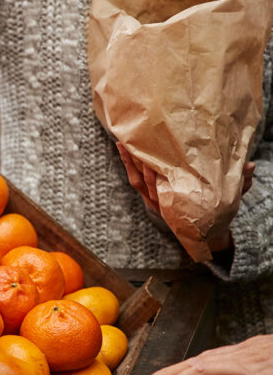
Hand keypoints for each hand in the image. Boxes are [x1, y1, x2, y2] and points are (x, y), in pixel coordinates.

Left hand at [116, 142, 255, 211]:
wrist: (204, 232)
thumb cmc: (215, 211)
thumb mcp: (229, 198)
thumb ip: (240, 183)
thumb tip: (251, 165)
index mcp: (179, 205)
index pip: (162, 187)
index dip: (155, 172)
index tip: (153, 156)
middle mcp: (163, 203)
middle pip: (146, 181)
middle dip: (138, 163)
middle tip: (134, 142)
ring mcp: (153, 200)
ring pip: (137, 180)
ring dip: (129, 162)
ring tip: (123, 142)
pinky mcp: (148, 196)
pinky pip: (136, 181)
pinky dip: (129, 167)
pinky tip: (125, 151)